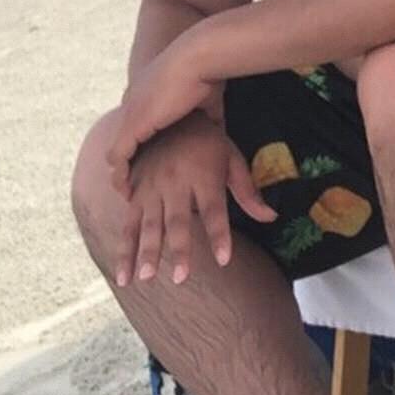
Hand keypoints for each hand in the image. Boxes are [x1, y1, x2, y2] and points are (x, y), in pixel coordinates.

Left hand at [107, 32, 220, 194]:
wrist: (199, 58)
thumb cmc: (207, 72)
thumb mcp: (206, 101)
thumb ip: (208, 118)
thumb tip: (219, 133)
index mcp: (149, 94)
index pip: (138, 127)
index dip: (142, 149)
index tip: (150, 168)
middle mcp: (133, 103)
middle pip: (123, 141)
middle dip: (127, 165)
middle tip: (134, 187)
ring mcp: (130, 113)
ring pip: (116, 152)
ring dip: (122, 174)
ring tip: (129, 194)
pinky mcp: (132, 124)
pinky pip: (118, 157)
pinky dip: (121, 175)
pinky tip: (127, 191)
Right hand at [115, 112, 276, 286]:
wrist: (169, 115)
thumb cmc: (207, 141)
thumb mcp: (231, 157)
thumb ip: (247, 191)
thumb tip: (272, 217)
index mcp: (203, 174)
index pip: (214, 210)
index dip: (219, 234)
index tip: (224, 260)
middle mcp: (176, 182)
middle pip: (178, 220)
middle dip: (179, 249)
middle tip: (181, 278)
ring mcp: (152, 188)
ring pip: (148, 225)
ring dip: (146, 253)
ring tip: (146, 279)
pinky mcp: (134, 193)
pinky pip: (127, 225)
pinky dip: (124, 250)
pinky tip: (123, 277)